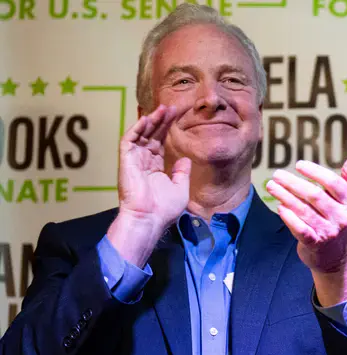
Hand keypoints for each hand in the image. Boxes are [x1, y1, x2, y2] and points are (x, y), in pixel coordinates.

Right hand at [107, 105, 190, 265]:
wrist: (148, 219)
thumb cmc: (163, 209)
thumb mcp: (180, 189)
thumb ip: (182, 173)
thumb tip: (185, 159)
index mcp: (154, 168)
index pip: (159, 143)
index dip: (166, 129)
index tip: (175, 116)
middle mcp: (143, 162)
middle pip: (151, 135)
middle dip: (160, 121)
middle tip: (170, 107)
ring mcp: (133, 161)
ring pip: (140, 134)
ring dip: (150, 120)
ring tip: (162, 108)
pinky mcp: (126, 161)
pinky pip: (129, 140)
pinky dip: (137, 128)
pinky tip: (147, 118)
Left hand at [265, 155, 346, 305]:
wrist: (336, 258)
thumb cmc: (338, 222)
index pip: (334, 183)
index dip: (316, 172)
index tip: (299, 164)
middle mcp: (341, 218)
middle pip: (316, 196)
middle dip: (294, 183)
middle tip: (277, 174)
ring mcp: (329, 232)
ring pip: (304, 211)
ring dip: (285, 197)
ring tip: (271, 186)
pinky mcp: (315, 245)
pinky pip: (301, 230)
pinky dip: (289, 218)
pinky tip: (280, 207)